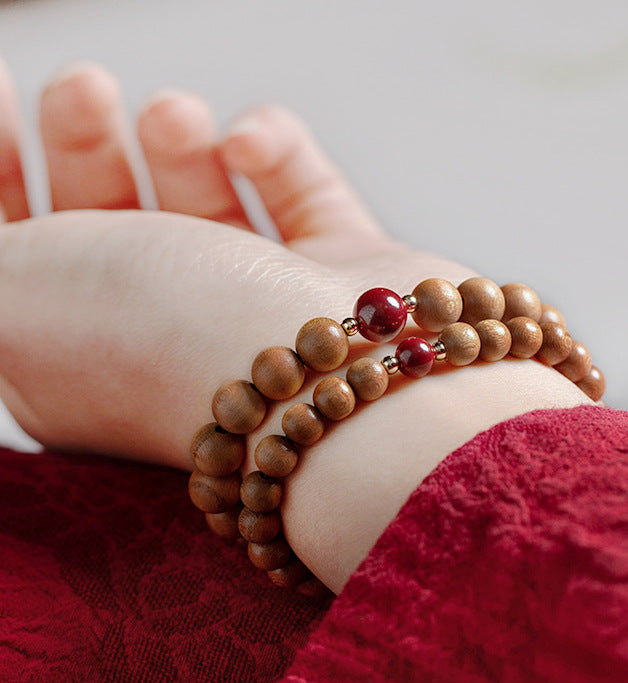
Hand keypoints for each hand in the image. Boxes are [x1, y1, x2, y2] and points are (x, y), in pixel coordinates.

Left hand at [0, 62, 591, 591]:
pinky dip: (273, 149)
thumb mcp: (10, 296)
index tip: (1, 93)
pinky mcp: (339, 276)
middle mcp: (168, 336)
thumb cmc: (166, 345)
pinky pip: (299, 191)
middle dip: (85, 140)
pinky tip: (248, 145)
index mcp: (75, 359)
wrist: (337, 393)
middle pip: (111, 219)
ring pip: (202, 201)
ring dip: (177, 139)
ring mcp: (259, 309)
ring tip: (175, 118)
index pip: (20, 252)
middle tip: (85, 90)